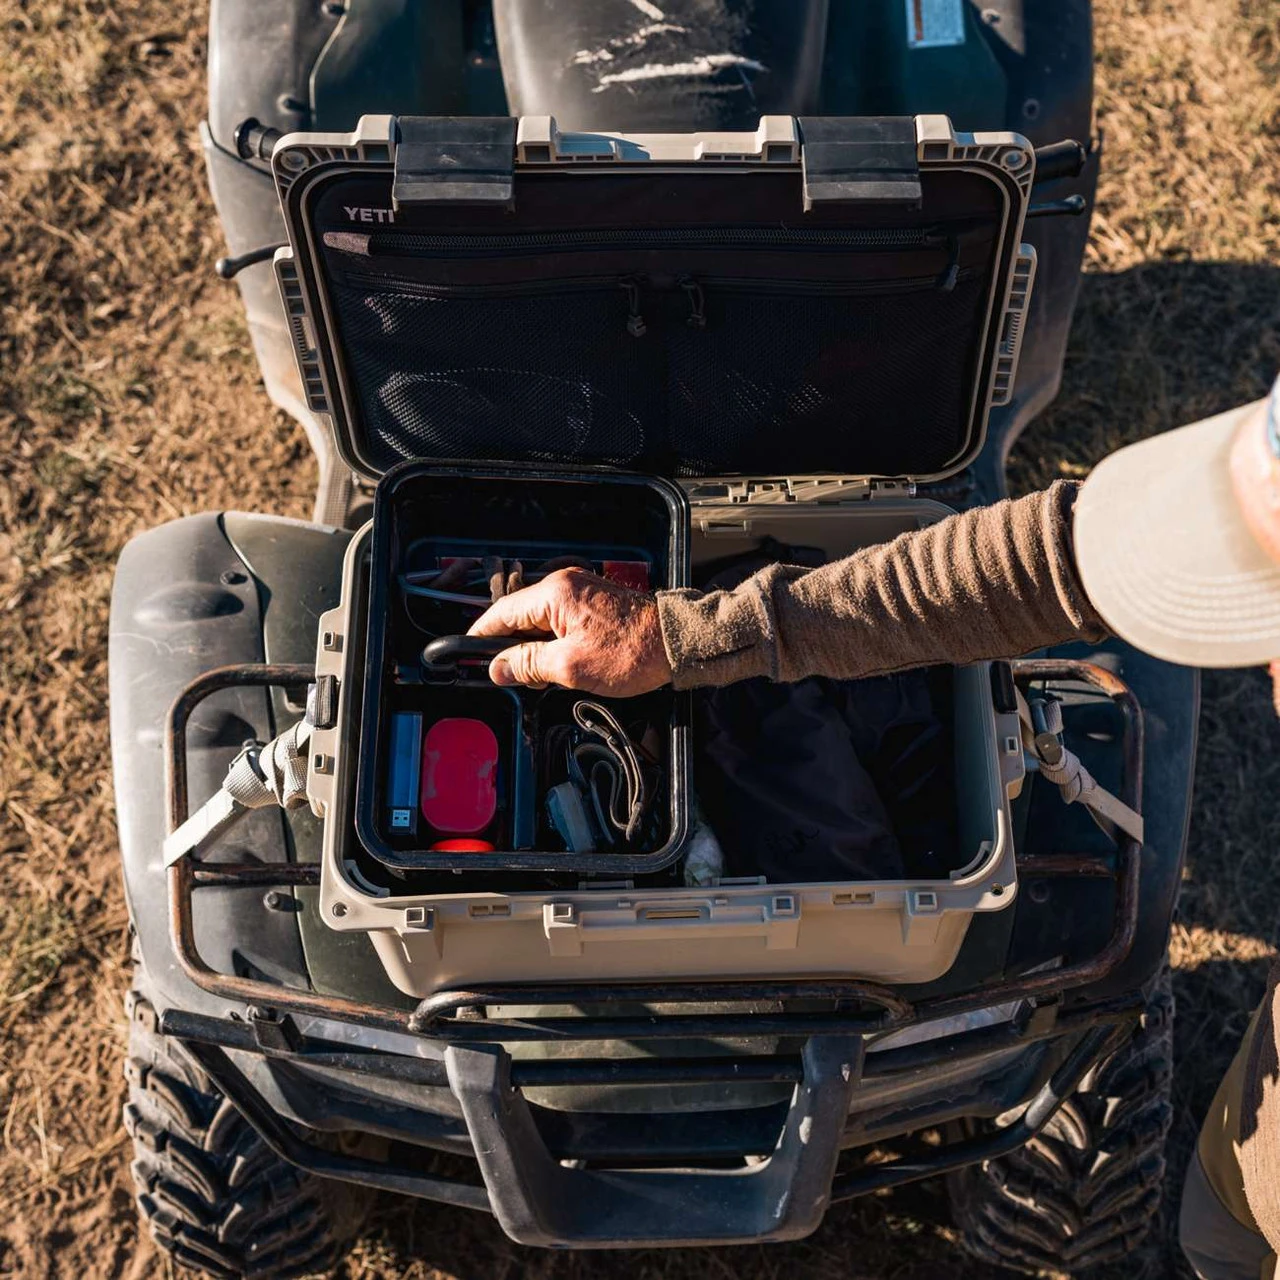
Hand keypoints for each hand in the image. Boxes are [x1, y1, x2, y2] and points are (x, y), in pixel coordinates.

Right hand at [466, 568, 672, 695]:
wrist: (677, 643)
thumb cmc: (632, 652)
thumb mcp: (571, 666)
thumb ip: (529, 664)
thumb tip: (498, 668)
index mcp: (554, 594)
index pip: (502, 613)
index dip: (481, 635)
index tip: (466, 652)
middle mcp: (565, 584)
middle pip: (520, 616)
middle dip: (510, 646)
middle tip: (505, 675)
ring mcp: (581, 591)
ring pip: (540, 621)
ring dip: (533, 646)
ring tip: (536, 675)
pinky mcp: (594, 602)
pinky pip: (560, 620)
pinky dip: (552, 641)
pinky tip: (558, 664)